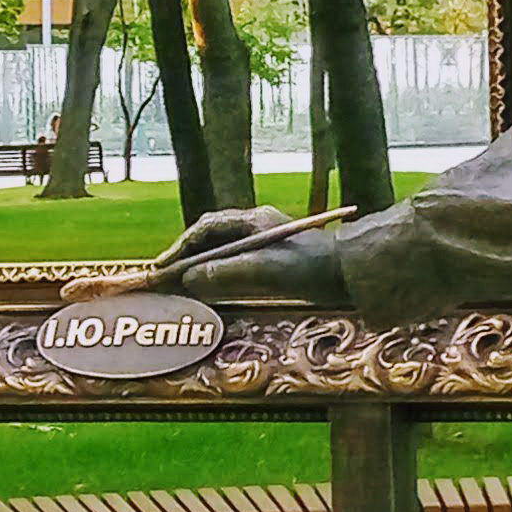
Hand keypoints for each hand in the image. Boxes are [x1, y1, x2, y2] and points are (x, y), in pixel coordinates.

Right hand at [146, 204, 351, 306]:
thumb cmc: (310, 267)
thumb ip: (225, 272)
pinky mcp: (271, 258)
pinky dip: (215, 275)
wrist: (350, 272)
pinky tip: (207, 290)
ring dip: (198, 267)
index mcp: (252, 221)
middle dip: (184, 257)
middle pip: (209, 238)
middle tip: (163, 278)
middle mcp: (254, 226)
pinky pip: (233, 263)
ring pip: (220, 251)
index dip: (180, 248)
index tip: (161, 267)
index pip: (205, 229)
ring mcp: (262, 241)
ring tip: (178, 286)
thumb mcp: (264, 270)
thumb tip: (189, 277)